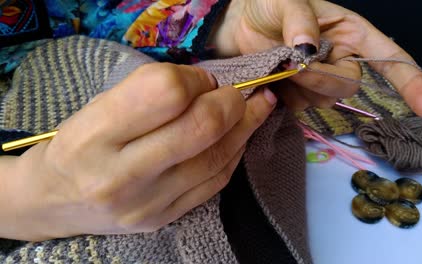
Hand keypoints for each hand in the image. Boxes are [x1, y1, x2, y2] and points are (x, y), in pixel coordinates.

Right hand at [1, 63, 275, 240]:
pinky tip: (239, 138)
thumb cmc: (79, 144)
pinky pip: (215, 183)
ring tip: (255, 109)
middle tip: (240, 93)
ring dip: (245, 127)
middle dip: (232, 103)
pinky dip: (233, 155)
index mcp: (95, 135)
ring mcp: (146, 204)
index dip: (196, 78)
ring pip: (217, 158)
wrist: (55, 201)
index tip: (202, 79)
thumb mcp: (98, 106)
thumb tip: (209, 85)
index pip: (166, 92)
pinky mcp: (163, 220)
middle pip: (201, 128)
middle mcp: (120, 175)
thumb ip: (150, 92)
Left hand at [211, 0, 421, 116]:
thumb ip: (299, 19)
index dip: (411, 81)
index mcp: (350, 33)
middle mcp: (340, 58)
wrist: (239, 26)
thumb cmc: (268, 6)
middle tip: (291, 63)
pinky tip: (274, 78)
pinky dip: (286, 95)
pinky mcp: (299, 95)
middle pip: (348, 84)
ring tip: (279, 63)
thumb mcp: (284, 0)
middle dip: (320, 78)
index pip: (388, 58)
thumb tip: (308, 47)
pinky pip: (300, 107)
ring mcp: (320, 80)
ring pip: (323, 99)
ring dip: (300, 86)